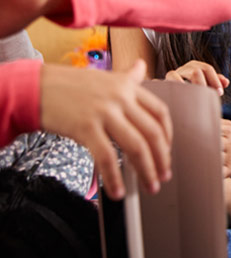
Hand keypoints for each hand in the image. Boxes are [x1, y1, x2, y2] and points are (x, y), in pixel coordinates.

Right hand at [40, 60, 172, 199]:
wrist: (35, 86)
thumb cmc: (69, 85)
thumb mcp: (104, 76)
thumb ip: (127, 77)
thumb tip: (141, 67)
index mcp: (128, 87)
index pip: (160, 112)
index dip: (169, 135)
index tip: (167, 150)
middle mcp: (120, 99)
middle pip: (152, 133)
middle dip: (162, 159)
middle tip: (163, 175)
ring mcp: (104, 113)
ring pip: (136, 146)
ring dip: (146, 171)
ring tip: (150, 186)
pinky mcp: (86, 127)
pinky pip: (107, 157)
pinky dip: (115, 178)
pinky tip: (117, 191)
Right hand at [165, 60, 228, 95]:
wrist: (175, 100)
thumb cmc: (195, 92)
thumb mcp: (207, 86)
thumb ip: (216, 83)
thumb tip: (226, 82)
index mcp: (195, 66)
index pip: (207, 69)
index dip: (215, 80)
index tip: (220, 92)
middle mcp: (183, 68)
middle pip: (195, 70)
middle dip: (204, 83)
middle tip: (210, 95)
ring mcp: (172, 75)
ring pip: (176, 75)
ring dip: (187, 84)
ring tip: (195, 94)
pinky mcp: (163, 83)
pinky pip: (166, 82)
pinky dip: (173, 85)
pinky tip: (180, 95)